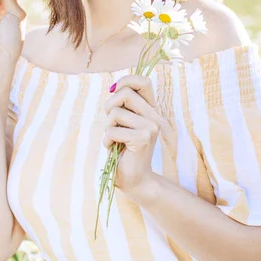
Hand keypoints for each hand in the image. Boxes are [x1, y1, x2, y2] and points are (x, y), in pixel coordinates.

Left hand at [103, 75, 160, 197]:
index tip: (113, 91)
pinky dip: (106, 141)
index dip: (126, 81)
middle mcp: (154, 115)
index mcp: (150, 109)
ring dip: (107, 127)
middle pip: (125, 93)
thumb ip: (123, 105)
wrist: (134, 179)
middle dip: (109, 106)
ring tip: (114, 139)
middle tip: (111, 123)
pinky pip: (112, 131)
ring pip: (115, 113)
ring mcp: (150, 127)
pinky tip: (114, 149)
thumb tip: (113, 87)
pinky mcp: (142, 139)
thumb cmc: (124, 149)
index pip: (143, 81)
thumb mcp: (123, 122)